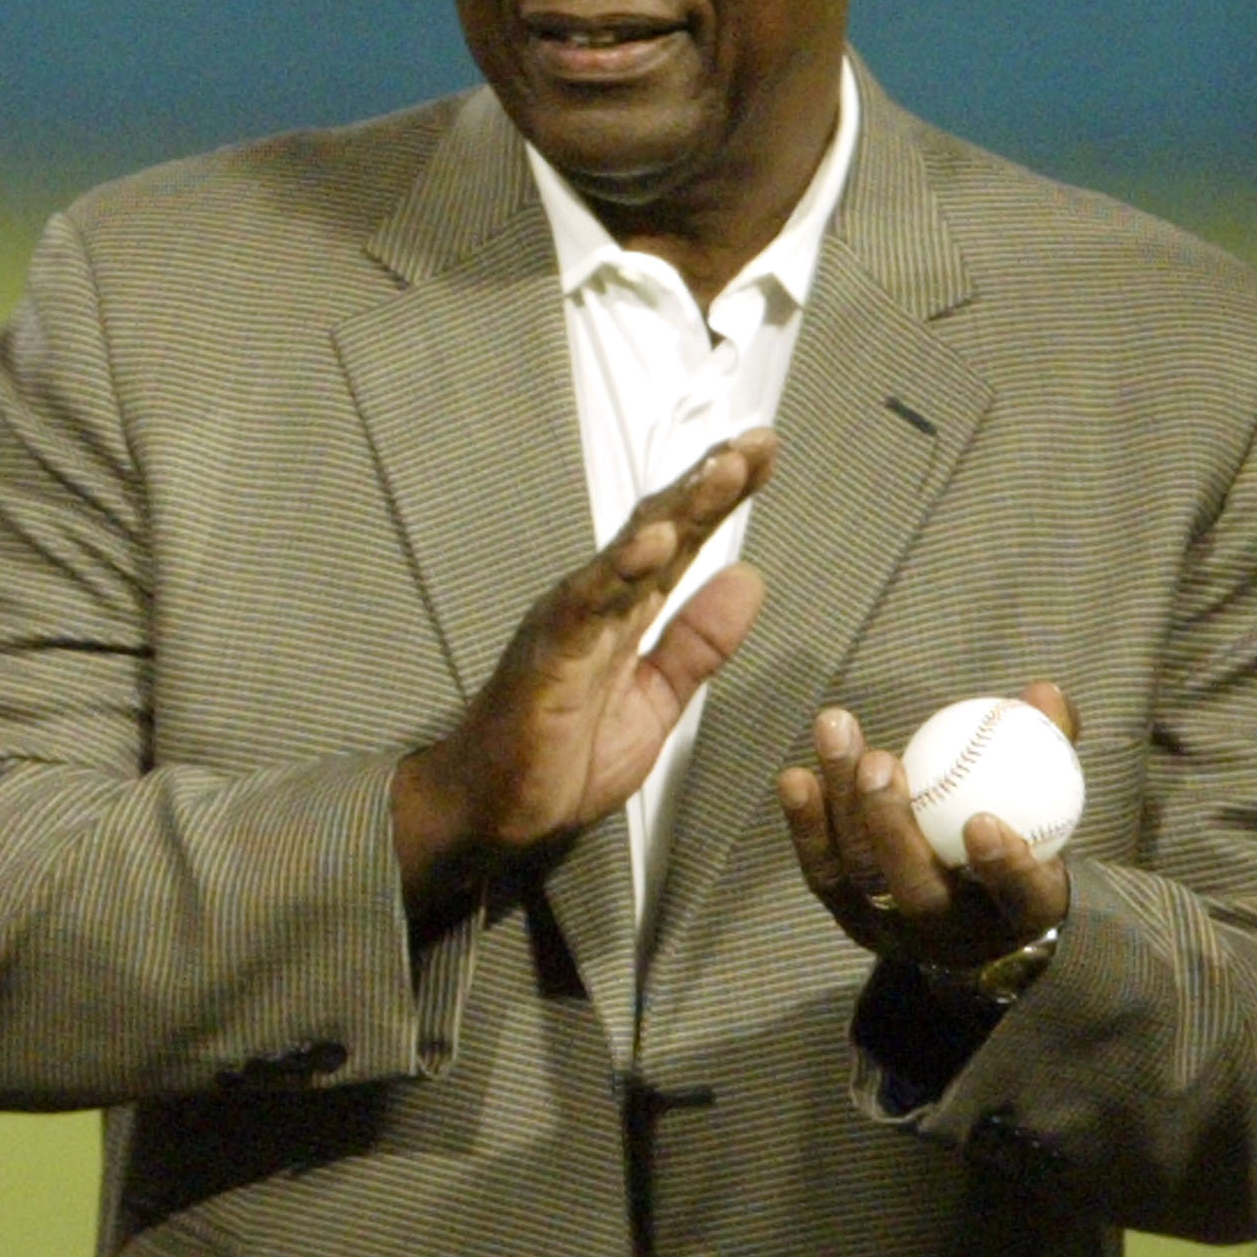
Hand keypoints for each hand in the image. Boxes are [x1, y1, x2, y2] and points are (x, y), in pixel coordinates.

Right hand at [390, 430, 774, 906]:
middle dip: (707, 485)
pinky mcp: (547, 655)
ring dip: (676, 511)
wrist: (493, 813)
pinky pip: (585, 605)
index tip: (764, 451)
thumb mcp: (656, 701)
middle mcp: (598, 603)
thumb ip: (699, 644)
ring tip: (720, 472)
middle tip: (755, 443)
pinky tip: (654, 542)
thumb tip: (749, 577)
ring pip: (627, 554)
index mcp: (626, 613)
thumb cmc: (559, 757)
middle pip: (658, 530)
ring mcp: (569, 623)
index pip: (681, 542)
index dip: (720, 498)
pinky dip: (619, 570)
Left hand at [776, 683, 1077, 969]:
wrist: (980, 909)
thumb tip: (1043, 690)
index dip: (1005, 867)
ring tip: (837, 735)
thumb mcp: (1049, 797)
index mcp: (1025, 910)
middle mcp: (960, 932)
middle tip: (881, 762)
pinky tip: (797, 777)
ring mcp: (901, 930)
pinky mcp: (854, 919)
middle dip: (893, 827)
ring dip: (843, 806)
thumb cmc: (1023, 832)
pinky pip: (826, 874)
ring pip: (864, 875)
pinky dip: (809, 826)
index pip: (1023, 896)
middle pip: (920, 890)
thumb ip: (1049, 745)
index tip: (982, 820)